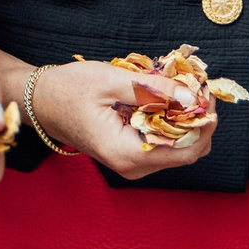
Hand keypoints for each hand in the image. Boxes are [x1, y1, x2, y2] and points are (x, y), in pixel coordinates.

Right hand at [26, 59, 215, 179]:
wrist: (41, 103)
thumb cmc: (68, 90)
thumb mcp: (110, 81)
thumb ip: (153, 89)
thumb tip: (191, 97)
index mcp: (126, 153)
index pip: (185, 150)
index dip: (204, 122)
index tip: (207, 93)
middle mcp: (132, 167)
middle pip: (187, 152)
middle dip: (199, 120)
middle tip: (199, 87)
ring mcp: (132, 165)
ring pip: (178, 149)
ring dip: (187, 121)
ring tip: (186, 90)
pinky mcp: (131, 156)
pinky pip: (163, 144)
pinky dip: (173, 124)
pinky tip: (170, 100)